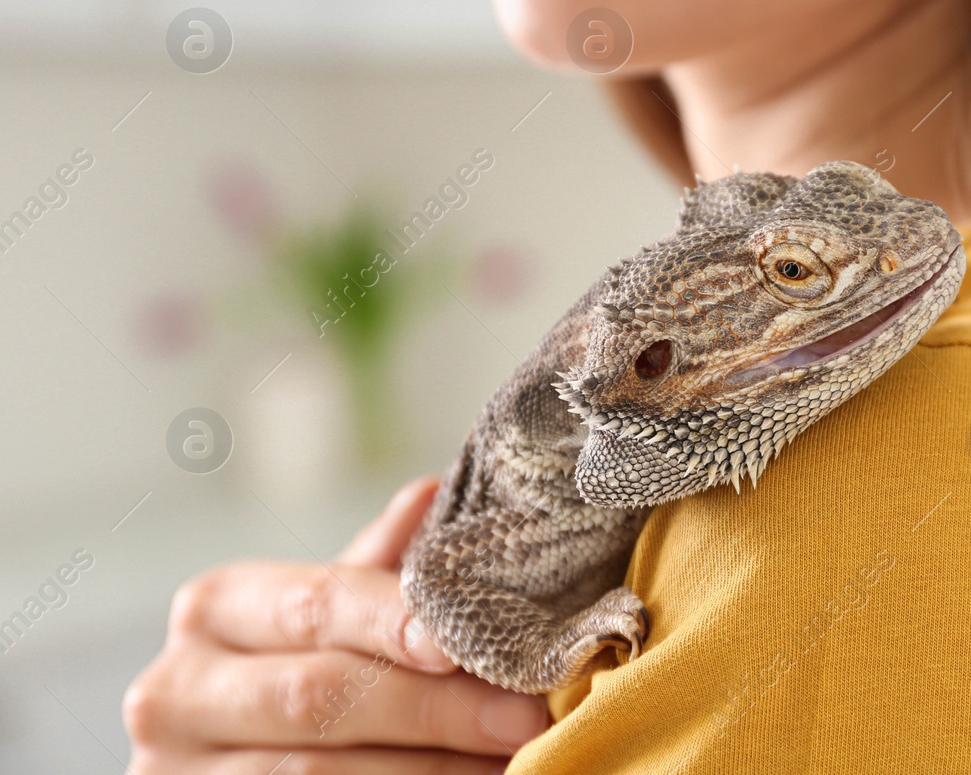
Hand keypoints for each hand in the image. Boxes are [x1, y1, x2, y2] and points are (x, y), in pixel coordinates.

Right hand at [124, 478, 549, 772]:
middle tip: (525, 714)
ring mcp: (176, 773)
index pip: (316, 605)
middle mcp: (175, 690)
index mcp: (215, 608)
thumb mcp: (328, 616)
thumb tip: (434, 492)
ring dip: (431, 770)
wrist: (236, 753)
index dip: (393, 622)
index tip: (465, 643)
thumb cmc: (299, 669)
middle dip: (435, 708)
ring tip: (513, 758)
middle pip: (318, 697)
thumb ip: (378, 569)